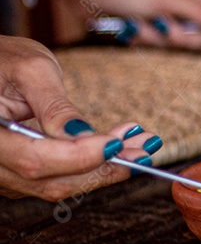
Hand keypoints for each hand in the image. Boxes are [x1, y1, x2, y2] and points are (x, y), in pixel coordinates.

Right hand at [0, 36, 160, 200]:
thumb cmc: (3, 59)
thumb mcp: (32, 70)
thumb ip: (55, 106)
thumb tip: (83, 136)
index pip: (35, 159)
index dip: (80, 156)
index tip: (118, 143)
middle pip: (49, 180)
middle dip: (103, 166)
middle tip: (144, 147)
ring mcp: (3, 172)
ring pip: (57, 184)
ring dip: (104, 168)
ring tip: (140, 145)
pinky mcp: (17, 173)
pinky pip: (55, 178)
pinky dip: (90, 167)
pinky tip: (118, 148)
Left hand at [60, 0, 200, 52]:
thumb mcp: (168, 0)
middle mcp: (200, 3)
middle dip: (190, 35)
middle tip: (168, 23)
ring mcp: (183, 17)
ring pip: (192, 43)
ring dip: (166, 37)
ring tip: (147, 21)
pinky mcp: (166, 29)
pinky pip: (171, 46)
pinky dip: (152, 39)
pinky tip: (138, 25)